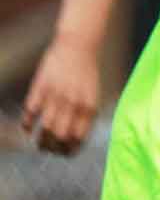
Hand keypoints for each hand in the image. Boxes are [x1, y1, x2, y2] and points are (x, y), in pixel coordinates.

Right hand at [21, 38, 102, 156]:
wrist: (78, 45)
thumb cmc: (86, 72)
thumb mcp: (93, 95)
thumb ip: (85, 115)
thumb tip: (76, 139)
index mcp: (89, 108)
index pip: (78, 139)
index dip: (70, 150)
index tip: (64, 154)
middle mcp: (73, 104)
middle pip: (60, 137)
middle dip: (54, 149)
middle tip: (49, 150)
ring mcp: (56, 96)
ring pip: (45, 128)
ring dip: (41, 140)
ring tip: (39, 144)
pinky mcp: (41, 87)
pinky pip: (30, 112)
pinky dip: (27, 124)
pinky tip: (27, 129)